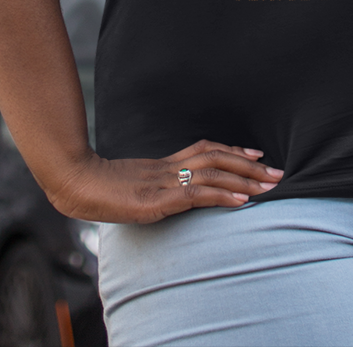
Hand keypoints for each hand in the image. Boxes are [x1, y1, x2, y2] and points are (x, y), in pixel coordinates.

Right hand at [47, 140, 283, 221]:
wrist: (75, 184)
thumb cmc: (97, 189)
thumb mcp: (130, 188)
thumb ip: (151, 187)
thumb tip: (164, 194)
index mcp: (162, 165)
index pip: (205, 151)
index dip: (232, 151)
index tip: (256, 153)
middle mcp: (168, 168)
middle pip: (217, 158)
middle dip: (249, 165)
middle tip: (277, 171)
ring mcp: (164, 182)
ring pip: (213, 173)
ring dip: (244, 179)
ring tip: (269, 185)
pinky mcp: (159, 200)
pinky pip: (198, 195)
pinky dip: (223, 197)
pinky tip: (242, 202)